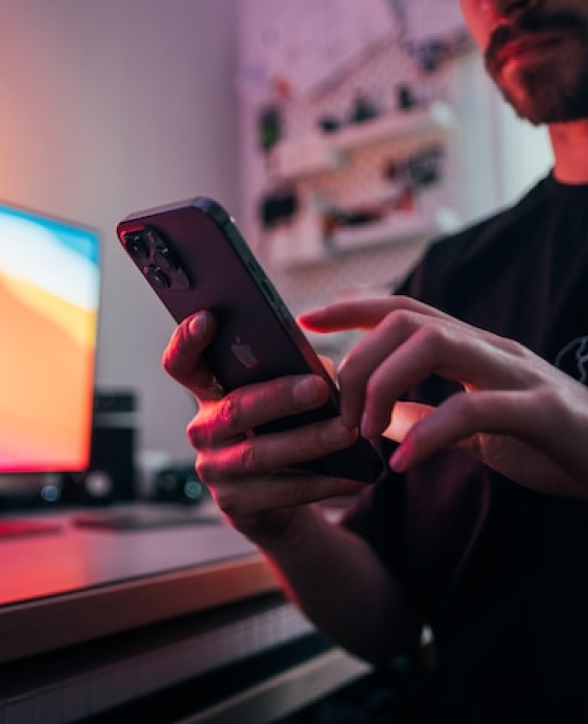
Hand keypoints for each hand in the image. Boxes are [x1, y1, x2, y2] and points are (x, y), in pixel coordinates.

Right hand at [162, 311, 367, 541]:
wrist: (273, 501)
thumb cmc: (279, 432)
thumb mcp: (279, 400)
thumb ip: (292, 377)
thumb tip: (322, 371)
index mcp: (209, 394)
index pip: (182, 364)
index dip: (187, 341)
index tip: (208, 317)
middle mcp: (203, 430)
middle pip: (234, 409)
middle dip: (279, 397)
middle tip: (318, 388)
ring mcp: (215, 470)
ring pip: (259, 454)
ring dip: (308, 441)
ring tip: (346, 432)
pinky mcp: (235, 505)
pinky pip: (280, 492)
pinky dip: (321, 482)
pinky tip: (352, 475)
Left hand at [300, 296, 587, 497]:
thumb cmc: (543, 437)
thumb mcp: (471, 425)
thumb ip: (424, 415)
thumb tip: (376, 415)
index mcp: (470, 348)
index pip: (402, 310)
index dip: (351, 308)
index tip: (304, 321)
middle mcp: (490, 348)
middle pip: (405, 323)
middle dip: (357, 362)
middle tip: (340, 414)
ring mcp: (517, 374)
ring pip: (434, 345)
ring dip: (383, 387)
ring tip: (366, 431)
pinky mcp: (542, 412)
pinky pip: (473, 409)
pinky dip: (427, 434)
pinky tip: (403, 463)